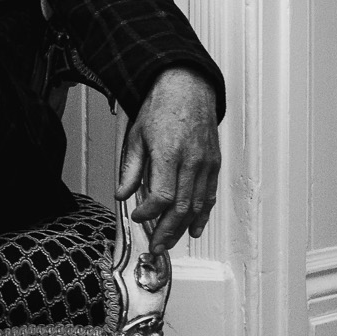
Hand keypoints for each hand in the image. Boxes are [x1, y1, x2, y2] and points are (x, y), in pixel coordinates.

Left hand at [116, 65, 221, 252]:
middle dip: (167, 231)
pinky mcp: (214, 163)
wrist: (187, 89)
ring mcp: (206, 163)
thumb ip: (130, 169)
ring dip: (183, 228)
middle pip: (181, 206)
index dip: (149, 213)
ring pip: (197, 205)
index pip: (162, 195)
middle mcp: (192, 161)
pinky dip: (202, 214)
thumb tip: (122, 194)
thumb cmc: (161, 109)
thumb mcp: (136, 137)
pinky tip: (194, 228)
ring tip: (170, 243)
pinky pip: (209, 194)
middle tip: (156, 246)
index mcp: (170, 154)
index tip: (138, 218)